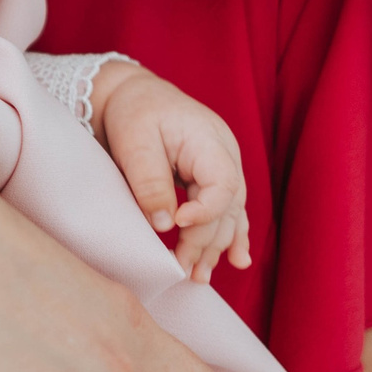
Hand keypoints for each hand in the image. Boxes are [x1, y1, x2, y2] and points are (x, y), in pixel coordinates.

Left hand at [94, 62, 250, 284]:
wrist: (135, 95)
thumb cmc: (135, 112)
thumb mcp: (135, 141)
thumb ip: (150, 181)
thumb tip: (165, 224)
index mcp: (209, 140)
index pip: (223, 184)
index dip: (205, 211)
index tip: (177, 225)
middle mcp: (225, 155)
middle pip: (226, 207)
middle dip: (204, 241)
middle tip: (181, 268)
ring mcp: (224, 167)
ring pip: (229, 214)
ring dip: (216, 246)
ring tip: (199, 276)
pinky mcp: (213, 178)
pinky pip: (228, 211)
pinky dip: (231, 236)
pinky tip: (237, 260)